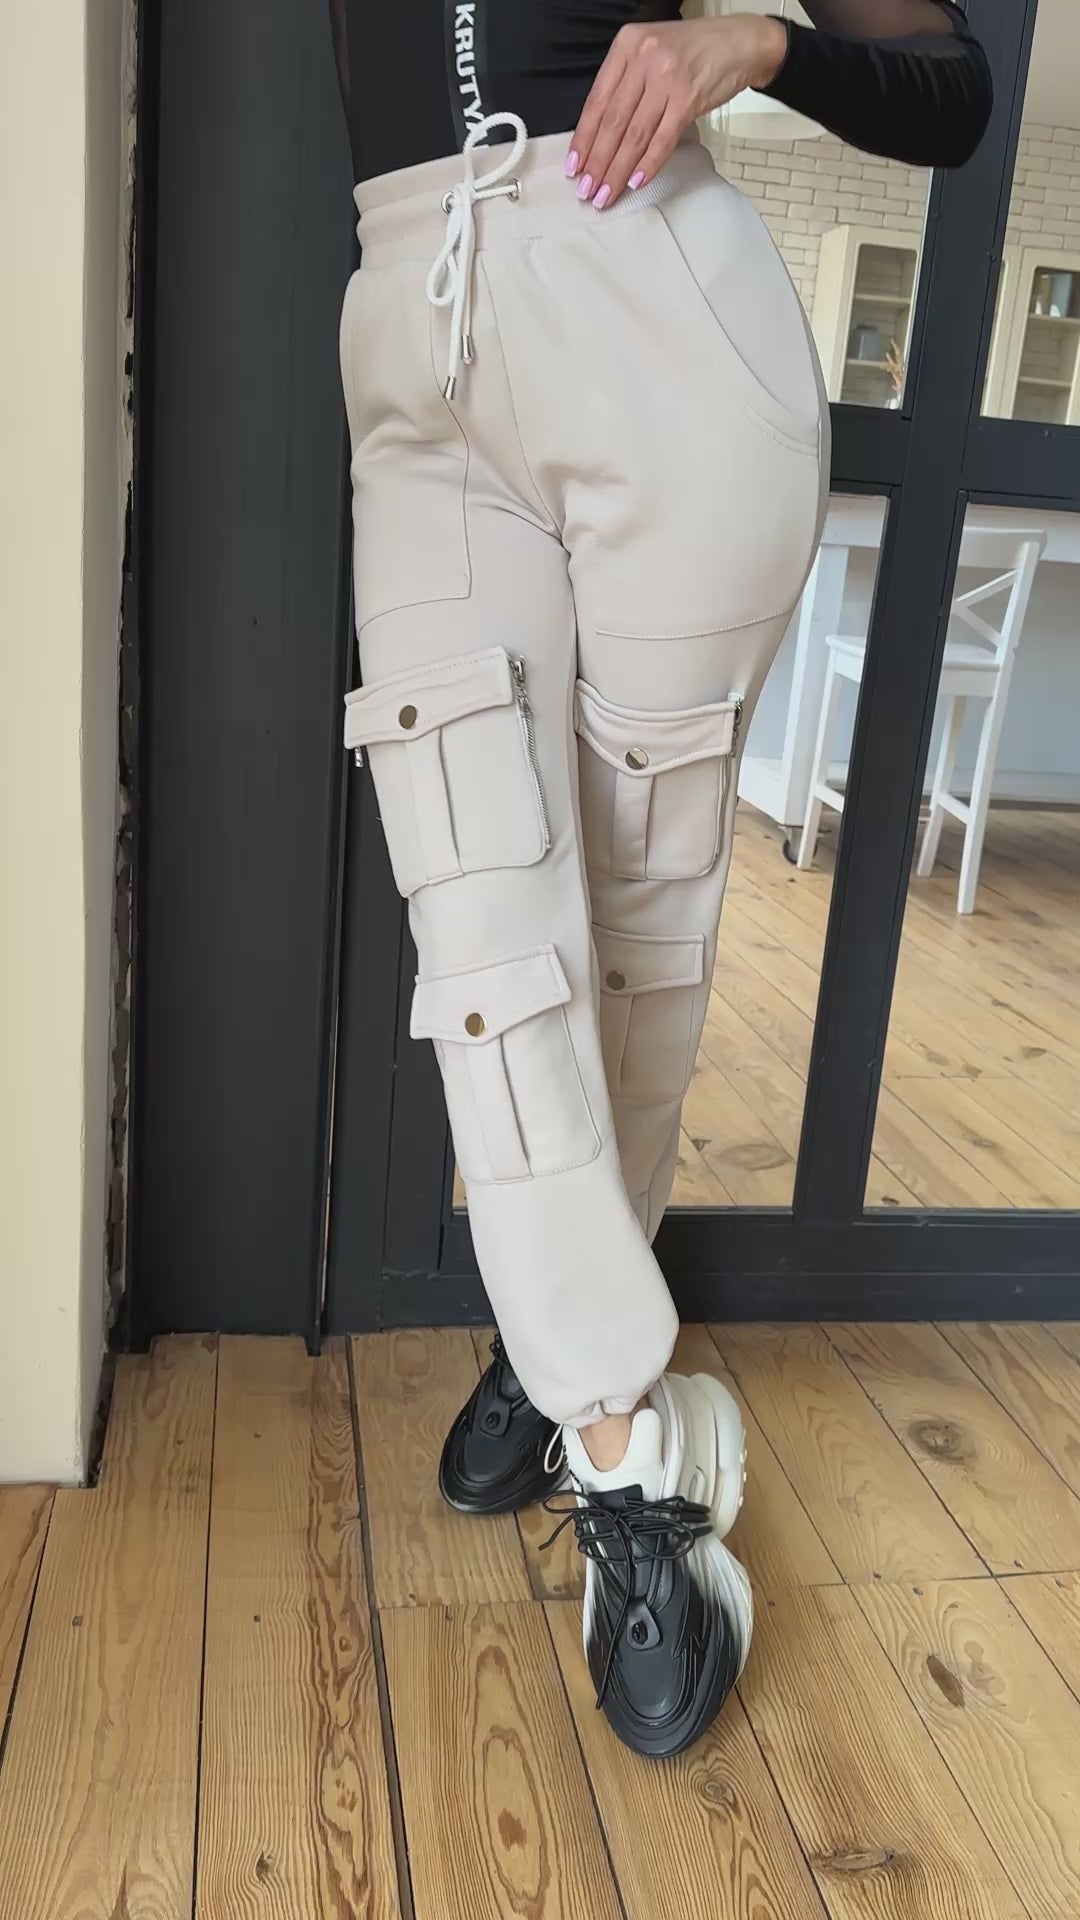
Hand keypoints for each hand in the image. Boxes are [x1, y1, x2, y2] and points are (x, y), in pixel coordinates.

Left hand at [567, 14, 788, 207]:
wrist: (739, 42)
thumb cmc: (693, 51)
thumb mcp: (651, 52)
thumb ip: (626, 83)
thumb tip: (601, 134)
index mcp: (627, 45)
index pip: (597, 100)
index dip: (583, 138)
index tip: (574, 167)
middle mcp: (644, 58)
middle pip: (613, 121)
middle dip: (597, 162)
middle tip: (587, 190)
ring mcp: (667, 78)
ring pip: (635, 134)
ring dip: (618, 170)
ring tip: (606, 194)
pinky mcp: (689, 98)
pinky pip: (663, 139)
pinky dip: (648, 164)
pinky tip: (636, 182)